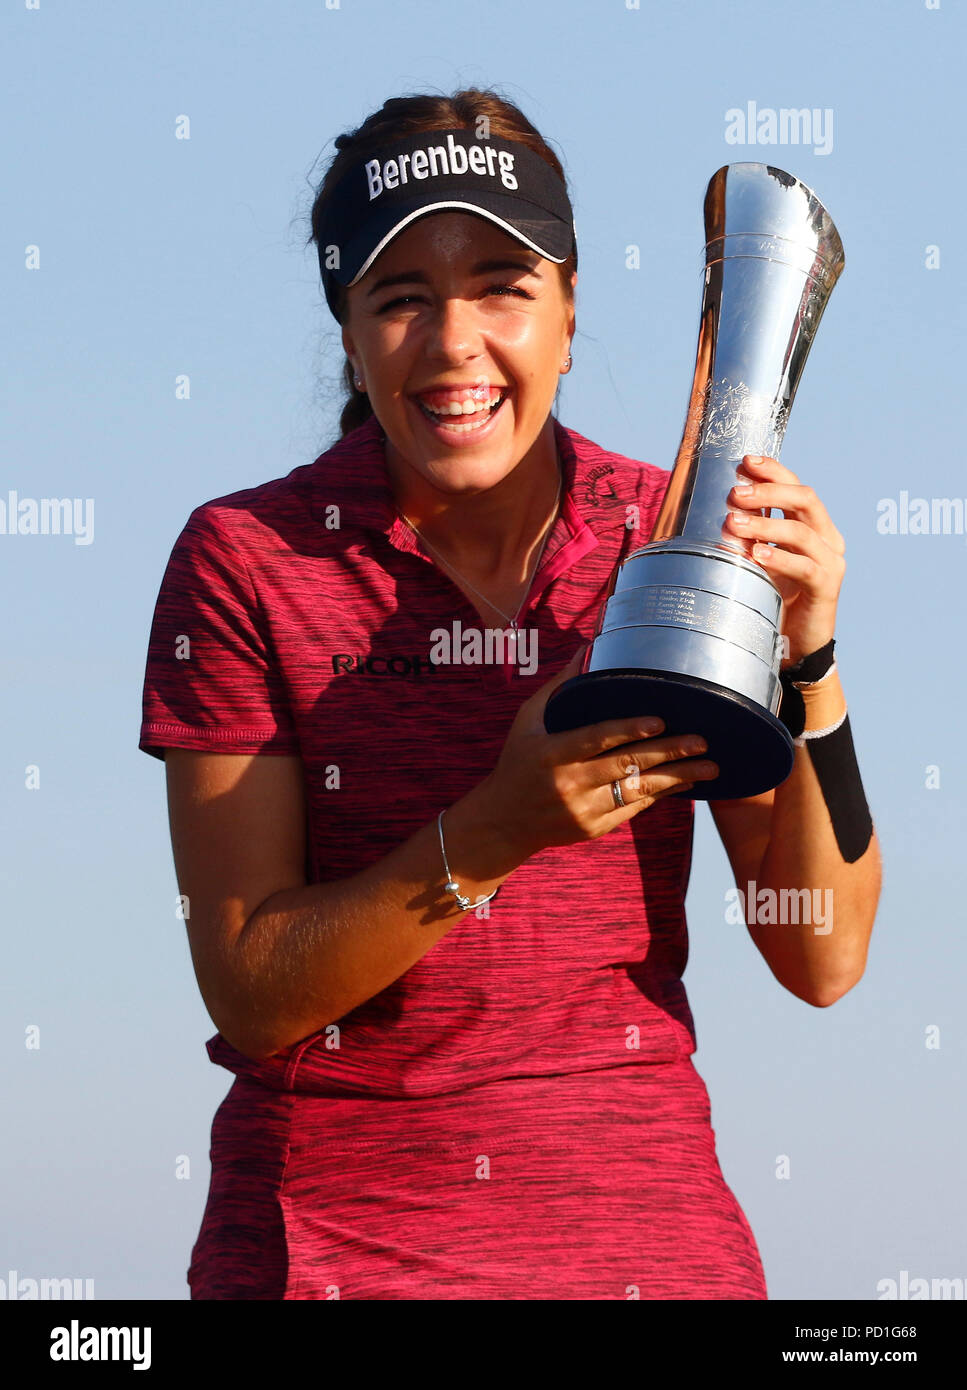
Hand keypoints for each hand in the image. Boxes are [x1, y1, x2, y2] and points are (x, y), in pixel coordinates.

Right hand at [471, 648, 719, 864]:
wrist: (503, 822)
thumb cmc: (518, 761)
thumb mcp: (528, 721)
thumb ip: (560, 686)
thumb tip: (589, 647)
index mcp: (551, 753)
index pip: (595, 739)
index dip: (627, 730)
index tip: (659, 721)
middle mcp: (569, 783)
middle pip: (626, 765)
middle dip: (669, 753)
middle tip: (702, 741)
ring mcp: (584, 809)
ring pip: (639, 791)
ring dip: (678, 778)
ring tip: (710, 766)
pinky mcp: (595, 828)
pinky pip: (635, 808)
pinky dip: (662, 793)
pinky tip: (686, 782)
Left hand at [723, 453, 845, 666]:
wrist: (799, 642)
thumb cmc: (777, 596)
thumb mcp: (763, 557)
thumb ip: (754, 534)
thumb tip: (720, 507)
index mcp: (815, 525)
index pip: (797, 486)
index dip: (774, 471)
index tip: (746, 461)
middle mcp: (828, 538)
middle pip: (805, 499)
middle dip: (769, 490)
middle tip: (735, 493)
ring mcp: (831, 562)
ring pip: (801, 531)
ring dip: (765, 524)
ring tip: (734, 523)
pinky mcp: (827, 587)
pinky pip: (804, 567)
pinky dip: (779, 557)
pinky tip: (756, 555)